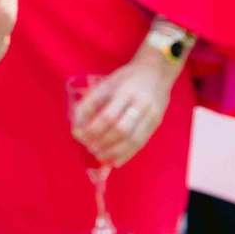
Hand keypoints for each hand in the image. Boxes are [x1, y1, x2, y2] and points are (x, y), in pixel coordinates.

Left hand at [74, 51, 178, 166]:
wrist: (156, 72)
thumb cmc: (126, 78)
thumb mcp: (106, 83)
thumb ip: (91, 101)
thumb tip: (77, 123)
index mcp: (125, 91)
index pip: (108, 116)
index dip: (94, 129)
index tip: (82, 136)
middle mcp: (141, 104)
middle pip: (122, 130)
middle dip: (104, 142)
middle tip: (90, 148)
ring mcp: (152, 115)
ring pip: (133, 139)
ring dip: (115, 151)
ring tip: (100, 156)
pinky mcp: (157, 123)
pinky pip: (142, 142)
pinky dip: (128, 154)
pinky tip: (116, 161)